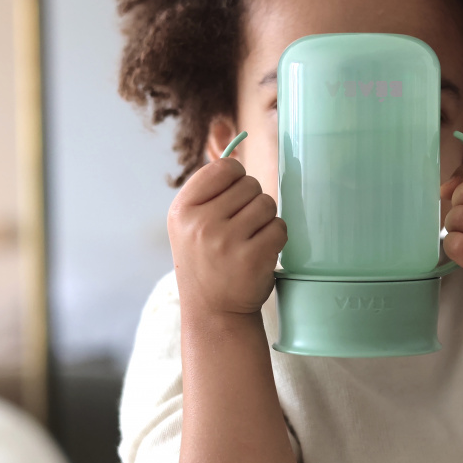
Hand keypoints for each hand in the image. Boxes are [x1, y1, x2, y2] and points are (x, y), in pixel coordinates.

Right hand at [167, 157, 286, 314]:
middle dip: (252, 202)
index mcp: (182, 210)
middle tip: (240, 227)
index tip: (233, 197)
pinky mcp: (253, 258)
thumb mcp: (189, 224)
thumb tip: (235, 149)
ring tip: (249, 240)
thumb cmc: (206, 261)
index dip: (236, 177)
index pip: (224, 167)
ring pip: (268, 204)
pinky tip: (260, 253)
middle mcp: (201, 223)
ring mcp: (227, 241)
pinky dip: (276, 238)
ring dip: (265, 220)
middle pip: (250, 184)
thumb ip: (208, 191)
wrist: (214, 312)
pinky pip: (280, 228)